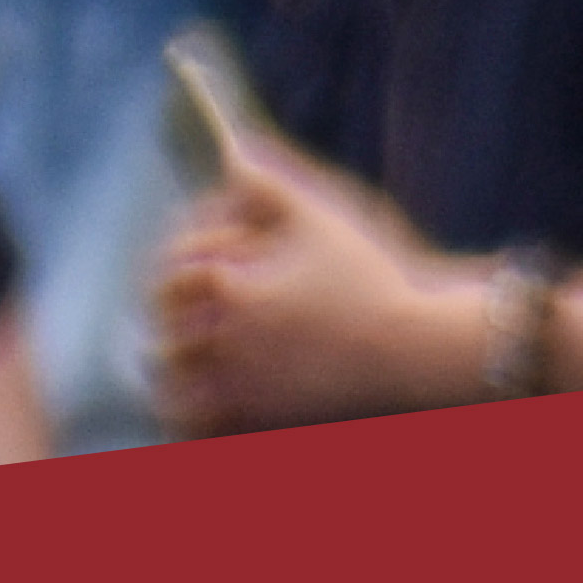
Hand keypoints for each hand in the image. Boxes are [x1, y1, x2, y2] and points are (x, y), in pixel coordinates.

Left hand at [146, 117, 486, 433]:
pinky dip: (188, 421)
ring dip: (165, 372)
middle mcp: (227, 336)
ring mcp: (242, 381)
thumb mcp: (320, 222)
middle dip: (163, 315)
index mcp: (232, 287)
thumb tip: (232, 154)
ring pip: (171, 383)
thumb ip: (269, 186)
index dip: (172, 265)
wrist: (419, 348)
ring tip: (166, 366)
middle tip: (162, 313)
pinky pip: (203, 428)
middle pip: (164, 326)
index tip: (174, 268)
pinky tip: (190, 413)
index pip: (174, 271)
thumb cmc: (374, 280)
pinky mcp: (264, 417)